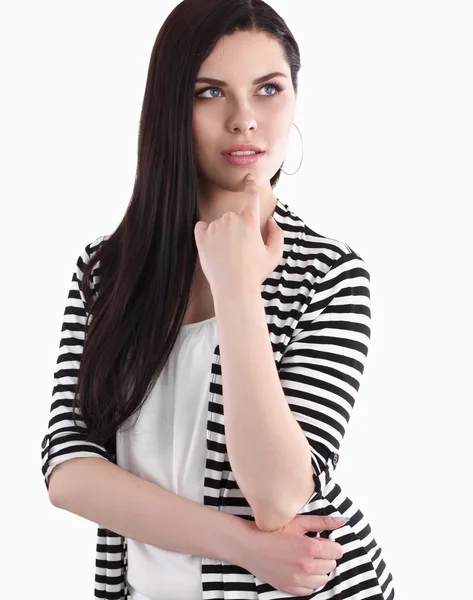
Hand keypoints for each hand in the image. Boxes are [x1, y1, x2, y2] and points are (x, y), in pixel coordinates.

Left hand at [194, 174, 284, 295]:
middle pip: (233, 216)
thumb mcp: (275, 254)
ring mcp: (214, 228)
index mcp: (250, 221)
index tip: (249, 177)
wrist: (234, 290)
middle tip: (240, 251)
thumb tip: (269, 220)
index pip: (251, 196)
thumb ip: (276, 233)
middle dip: (237, 229)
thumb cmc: (255, 273)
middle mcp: (231, 220)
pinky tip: (212, 248)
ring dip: (222, 234)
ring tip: (227, 255)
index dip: (251, 184)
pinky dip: (205, 234)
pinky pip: (201, 227)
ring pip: (218, 224)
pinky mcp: (200, 238)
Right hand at [235, 515, 344, 595]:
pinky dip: (309, 580)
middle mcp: (306, 567)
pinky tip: (300, 569)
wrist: (248, 545)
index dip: (331, 544)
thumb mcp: (297, 522)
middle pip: (331, 565)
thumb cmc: (270, 530)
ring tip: (307, 558)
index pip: (337, 551)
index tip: (323, 540)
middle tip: (313, 547)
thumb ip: (322, 522)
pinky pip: (310, 589)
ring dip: (319, 569)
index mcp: (309, 548)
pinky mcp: (289, 588)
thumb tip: (343, 520)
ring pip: (323, 579)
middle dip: (326, 556)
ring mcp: (297, 580)